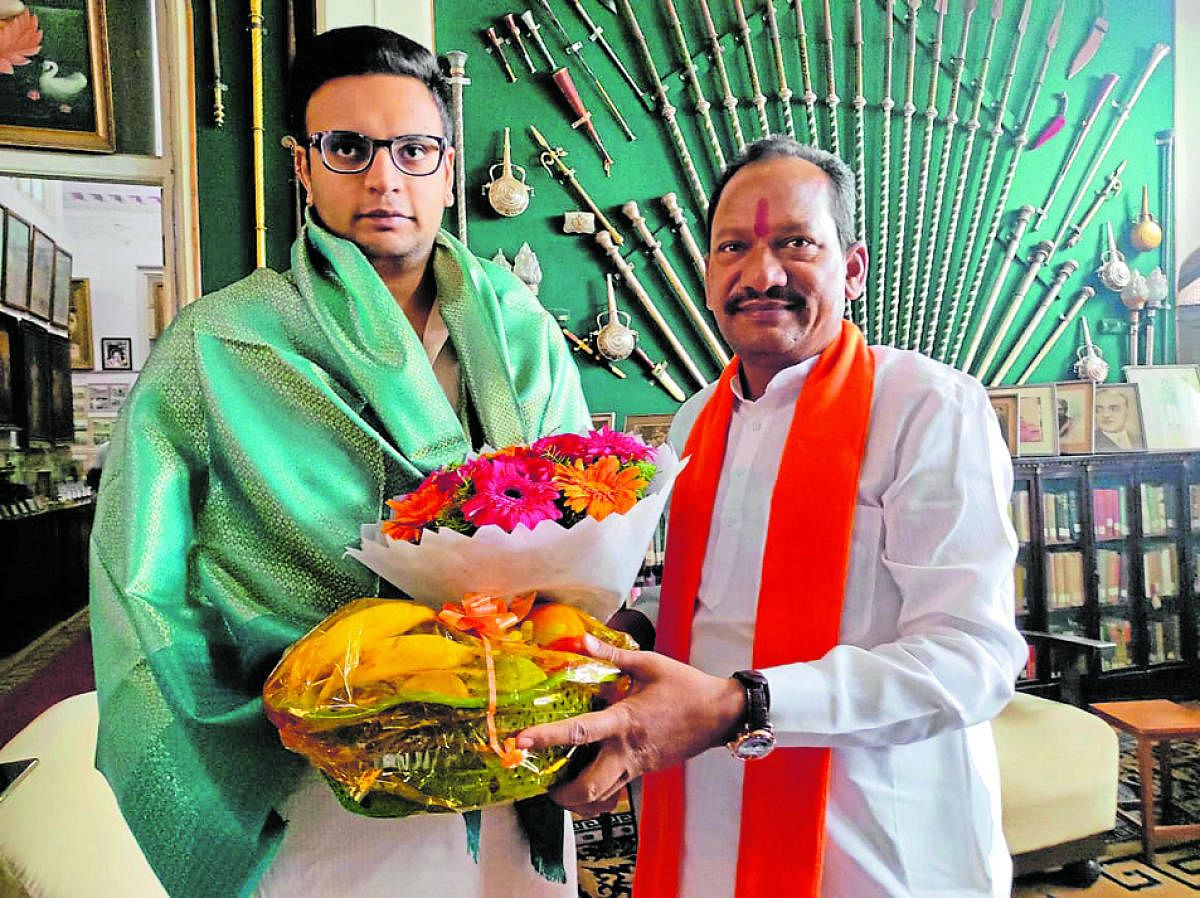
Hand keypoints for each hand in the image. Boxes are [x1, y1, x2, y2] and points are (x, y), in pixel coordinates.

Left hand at [516, 634, 745, 817]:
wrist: (720, 714)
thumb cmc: (685, 686)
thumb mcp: (648, 664)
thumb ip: (611, 655)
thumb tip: (579, 640)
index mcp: (624, 721)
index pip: (579, 731)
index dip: (547, 736)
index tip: (521, 741)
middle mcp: (626, 750)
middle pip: (588, 788)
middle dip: (562, 795)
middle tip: (544, 783)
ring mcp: (637, 765)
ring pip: (601, 799)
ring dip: (577, 800)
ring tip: (560, 788)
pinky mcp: (644, 771)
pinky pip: (615, 792)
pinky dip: (598, 795)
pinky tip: (589, 781)